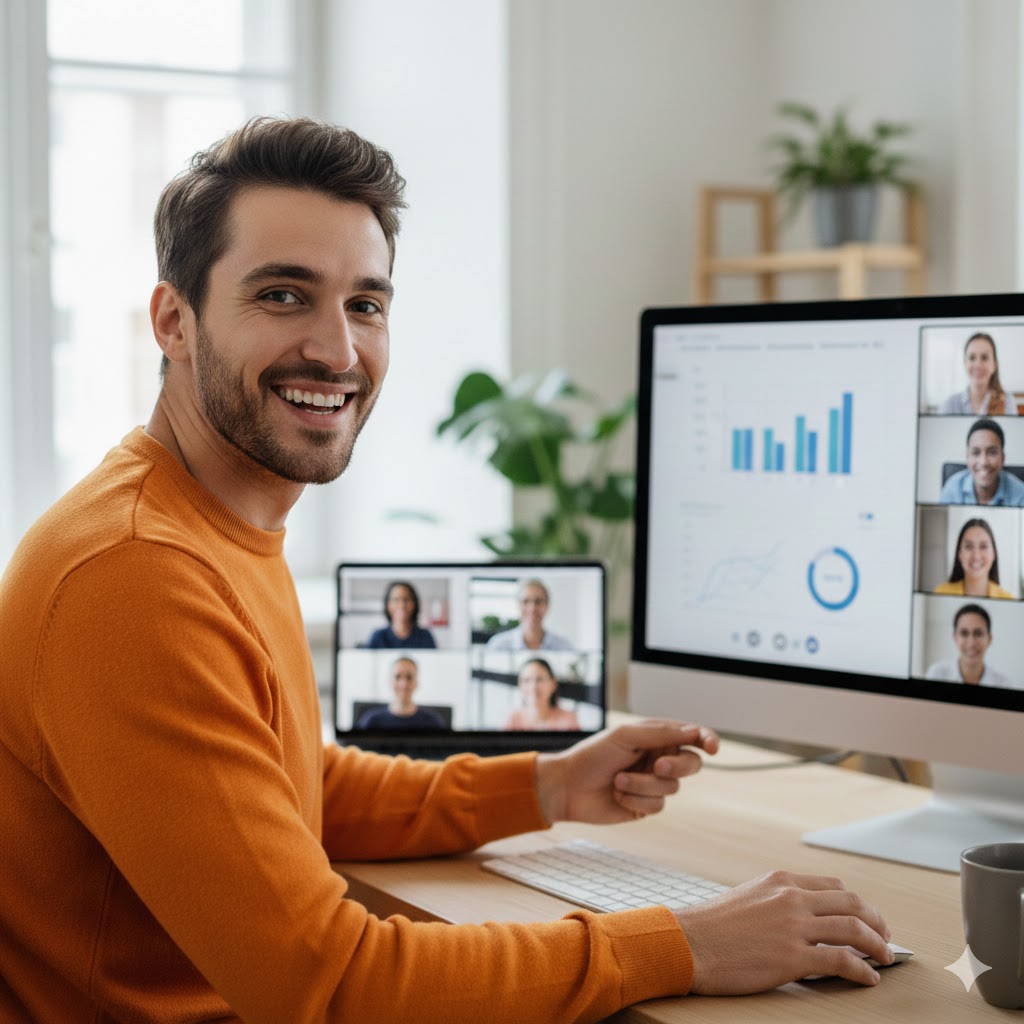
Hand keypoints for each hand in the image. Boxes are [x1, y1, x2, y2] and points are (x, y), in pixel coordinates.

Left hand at [535, 720, 718, 823]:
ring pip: (672, 787)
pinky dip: (636, 799)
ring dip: (643, 784)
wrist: (568, 786)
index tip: (712, 747)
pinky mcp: (645, 805)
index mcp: (655, 736)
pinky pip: (657, 806)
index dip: (707, 739)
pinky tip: (617, 794)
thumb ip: (660, 733)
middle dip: (677, 766)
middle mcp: (658, 758)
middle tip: (658, 765)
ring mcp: (653, 783)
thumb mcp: (625, 736)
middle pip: (691, 763)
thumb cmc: (593, 755)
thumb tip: (693, 732)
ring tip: (618, 780)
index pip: (691, 735)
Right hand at [676, 871, 893, 992]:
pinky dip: (863, 970)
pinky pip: (842, 961)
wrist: (687, 943)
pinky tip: (868, 979)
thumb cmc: (711, 926)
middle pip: (852, 903)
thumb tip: (800, 918)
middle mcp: (791, 898)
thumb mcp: (748, 897)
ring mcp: (793, 927)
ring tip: (886, 959)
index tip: (868, 918)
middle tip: (885, 938)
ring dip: (878, 945)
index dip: (858, 904)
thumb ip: (776, 901)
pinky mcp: (793, 958)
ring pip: (853, 929)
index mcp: (781, 881)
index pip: (834, 886)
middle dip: (876, 921)